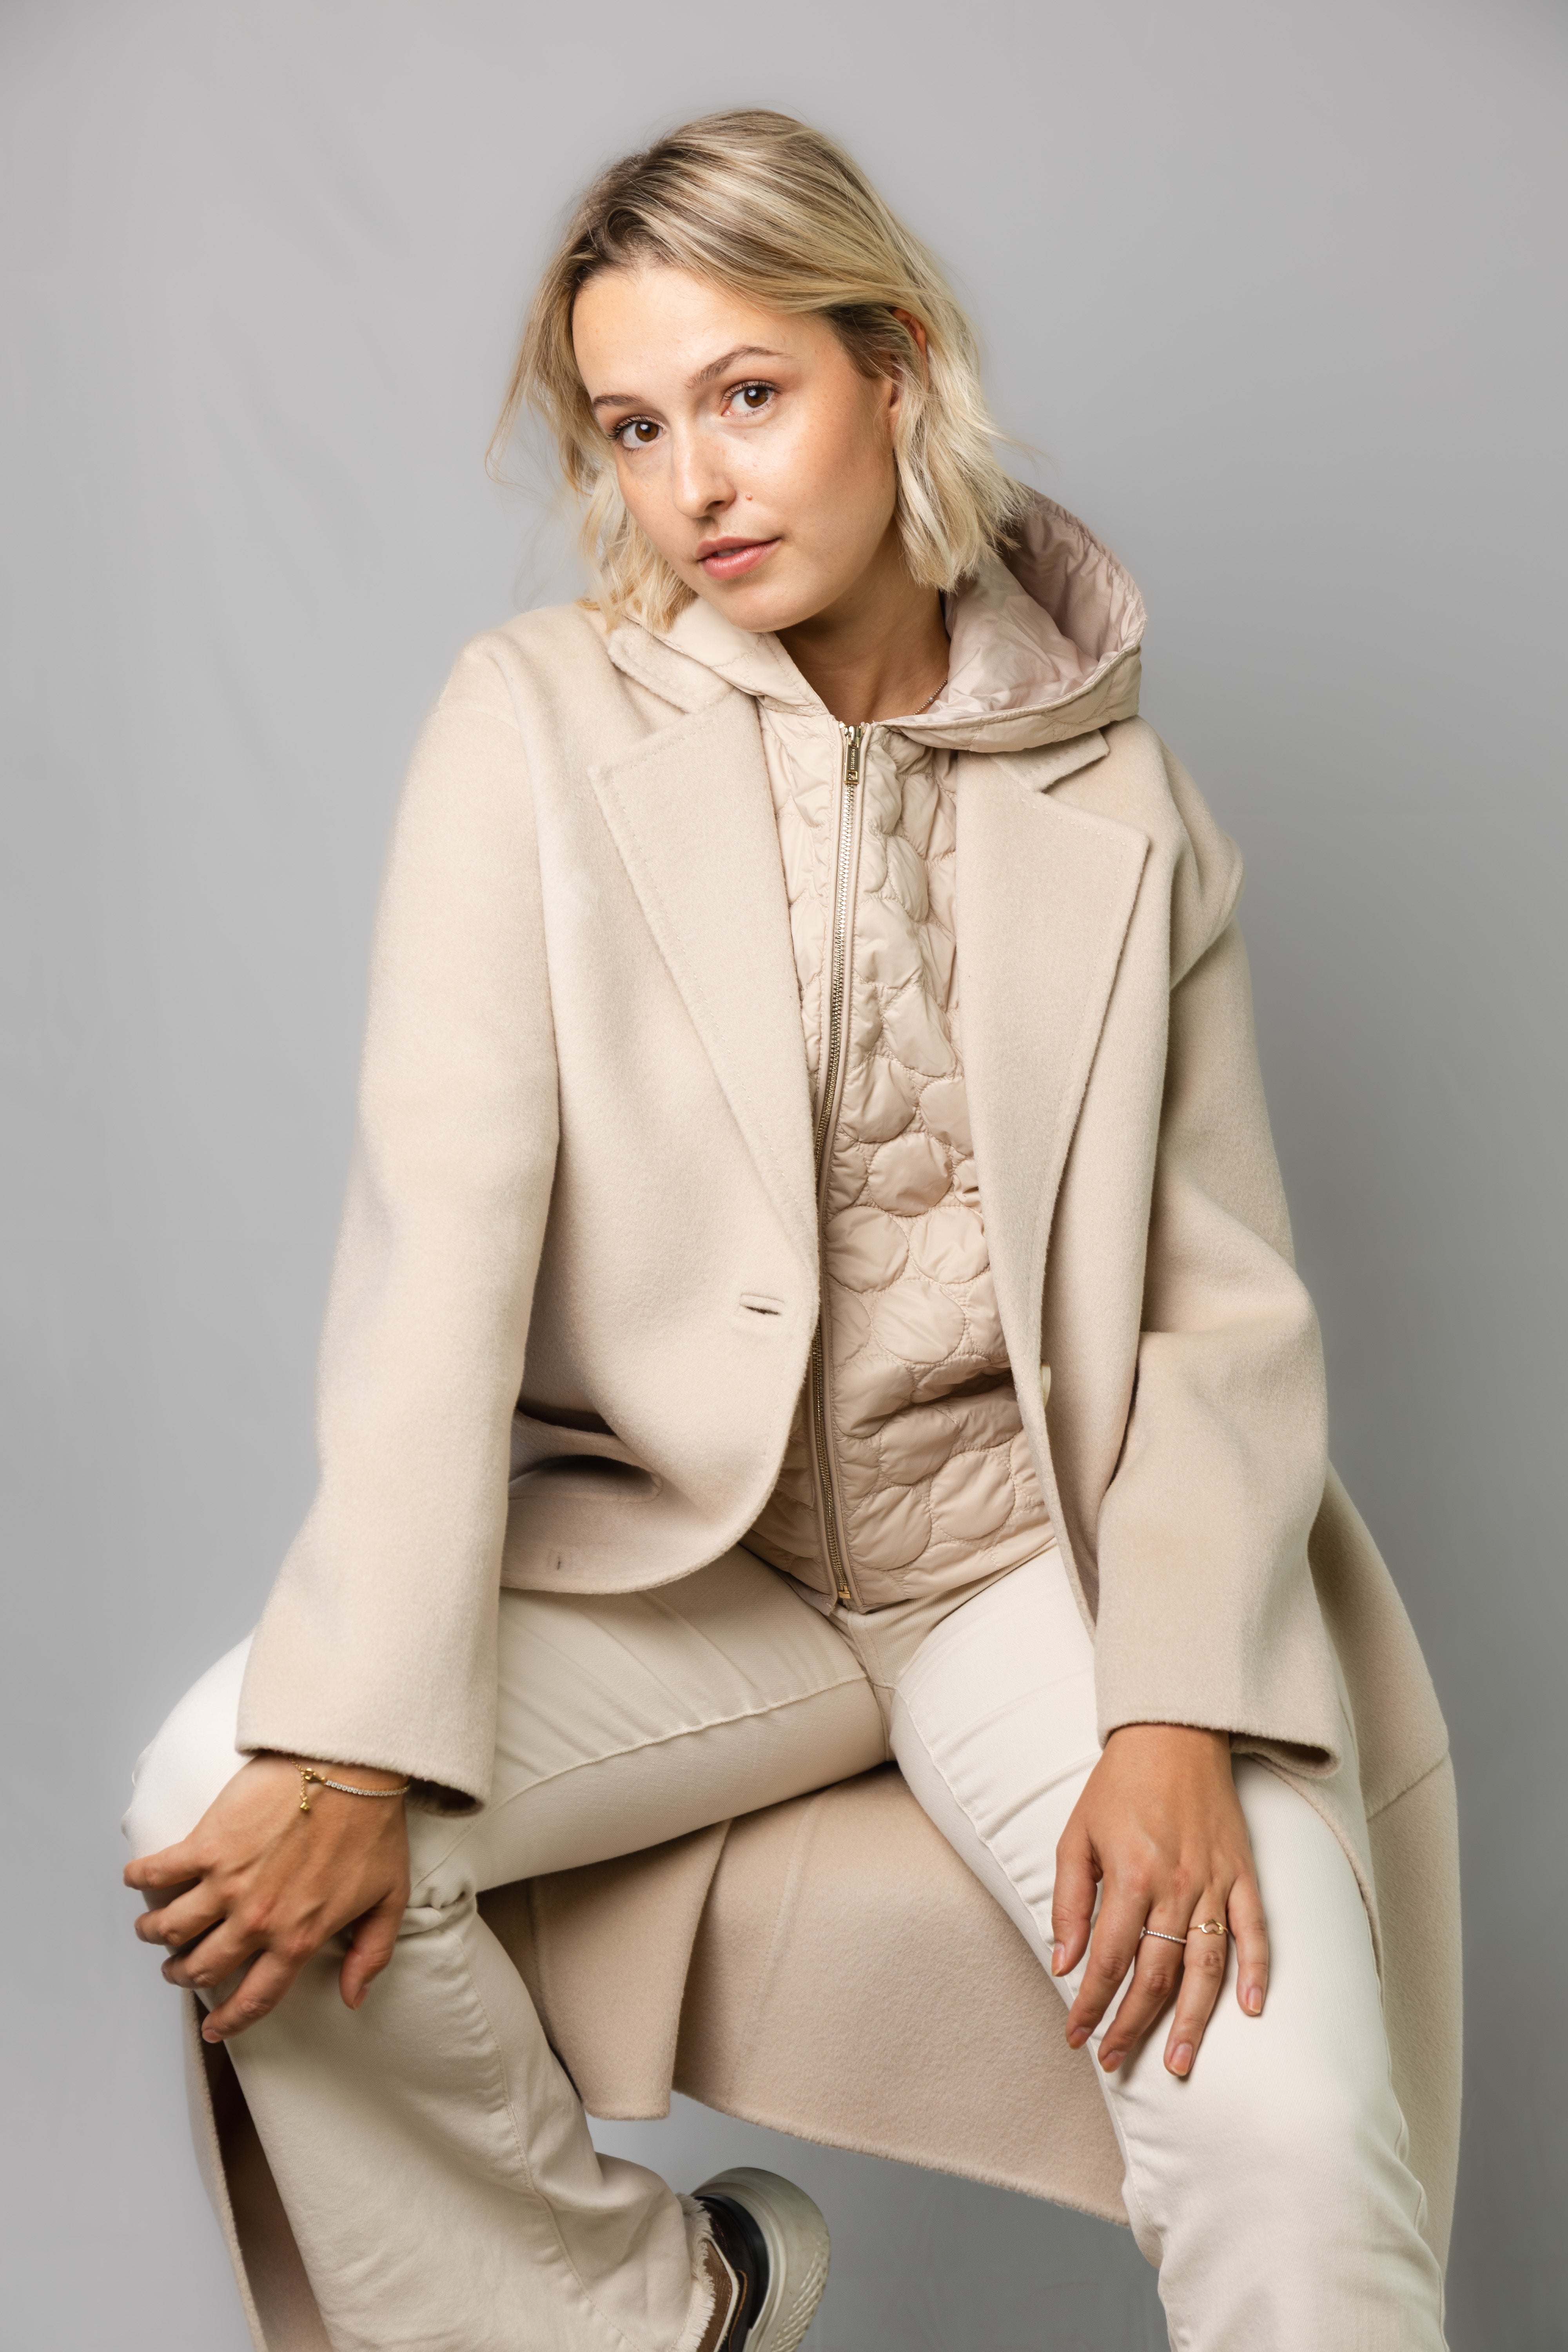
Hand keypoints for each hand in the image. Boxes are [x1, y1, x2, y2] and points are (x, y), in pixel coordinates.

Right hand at [124, 1754, 410, 2042]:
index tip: (213, 2029)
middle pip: (202, 1968)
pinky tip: (136, 1879)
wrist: (350, 1766)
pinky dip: (139, 1879)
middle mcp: (256, 1921)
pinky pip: (157, 1873)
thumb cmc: (373, 1826)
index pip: (255, 1998)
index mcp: (298, 1938)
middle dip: (184, 1975)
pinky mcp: (207, 1845)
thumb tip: (354, 1998)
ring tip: (152, 1930)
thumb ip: (372, 1953)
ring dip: (154, 1935)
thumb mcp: (389, 1898)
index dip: (230, 2021)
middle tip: (178, 1968)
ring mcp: (227, 1884)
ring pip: (170, 1930)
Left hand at [1051, 1724, 1266, 2077]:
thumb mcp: (1076, 1837)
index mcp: (1130, 1877)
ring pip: (1206, 1967)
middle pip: (1156, 1975)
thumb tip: (1063, 1963)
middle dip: (1132, 2025)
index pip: (1109, 1961)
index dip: (1091, 2005)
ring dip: (1192, 2020)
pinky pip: (1255, 1931)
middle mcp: (1175, 1886)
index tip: (1076, 2036)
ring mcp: (1214, 1882)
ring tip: (1177, 2062)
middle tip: (1116, 2060)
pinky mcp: (1243, 1873)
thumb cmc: (1117, 1786)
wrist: (1172, 1736)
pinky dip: (1256, 1971)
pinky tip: (1251, 2009)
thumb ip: (1068, 1902)